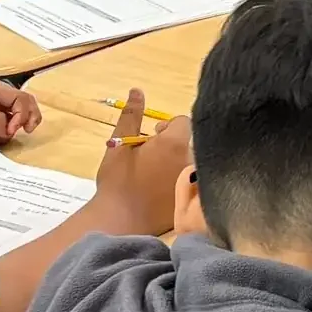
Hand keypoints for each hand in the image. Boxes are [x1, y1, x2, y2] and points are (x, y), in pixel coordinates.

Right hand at [92, 89, 190, 232]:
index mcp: (175, 143)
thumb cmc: (117, 181)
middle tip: (150, 156)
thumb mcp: (119, 144)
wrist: (120, 221)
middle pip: (189, 142)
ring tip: (155, 175)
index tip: (152, 137)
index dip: (167, 127)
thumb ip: (131, 116)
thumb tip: (137, 90)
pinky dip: (181, 183)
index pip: (183, 122)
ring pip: (191, 163)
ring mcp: (194, 182)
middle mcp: (191, 160)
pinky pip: (193, 184)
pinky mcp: (192, 201)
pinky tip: (162, 192)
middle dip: (173, 144)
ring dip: (177, 163)